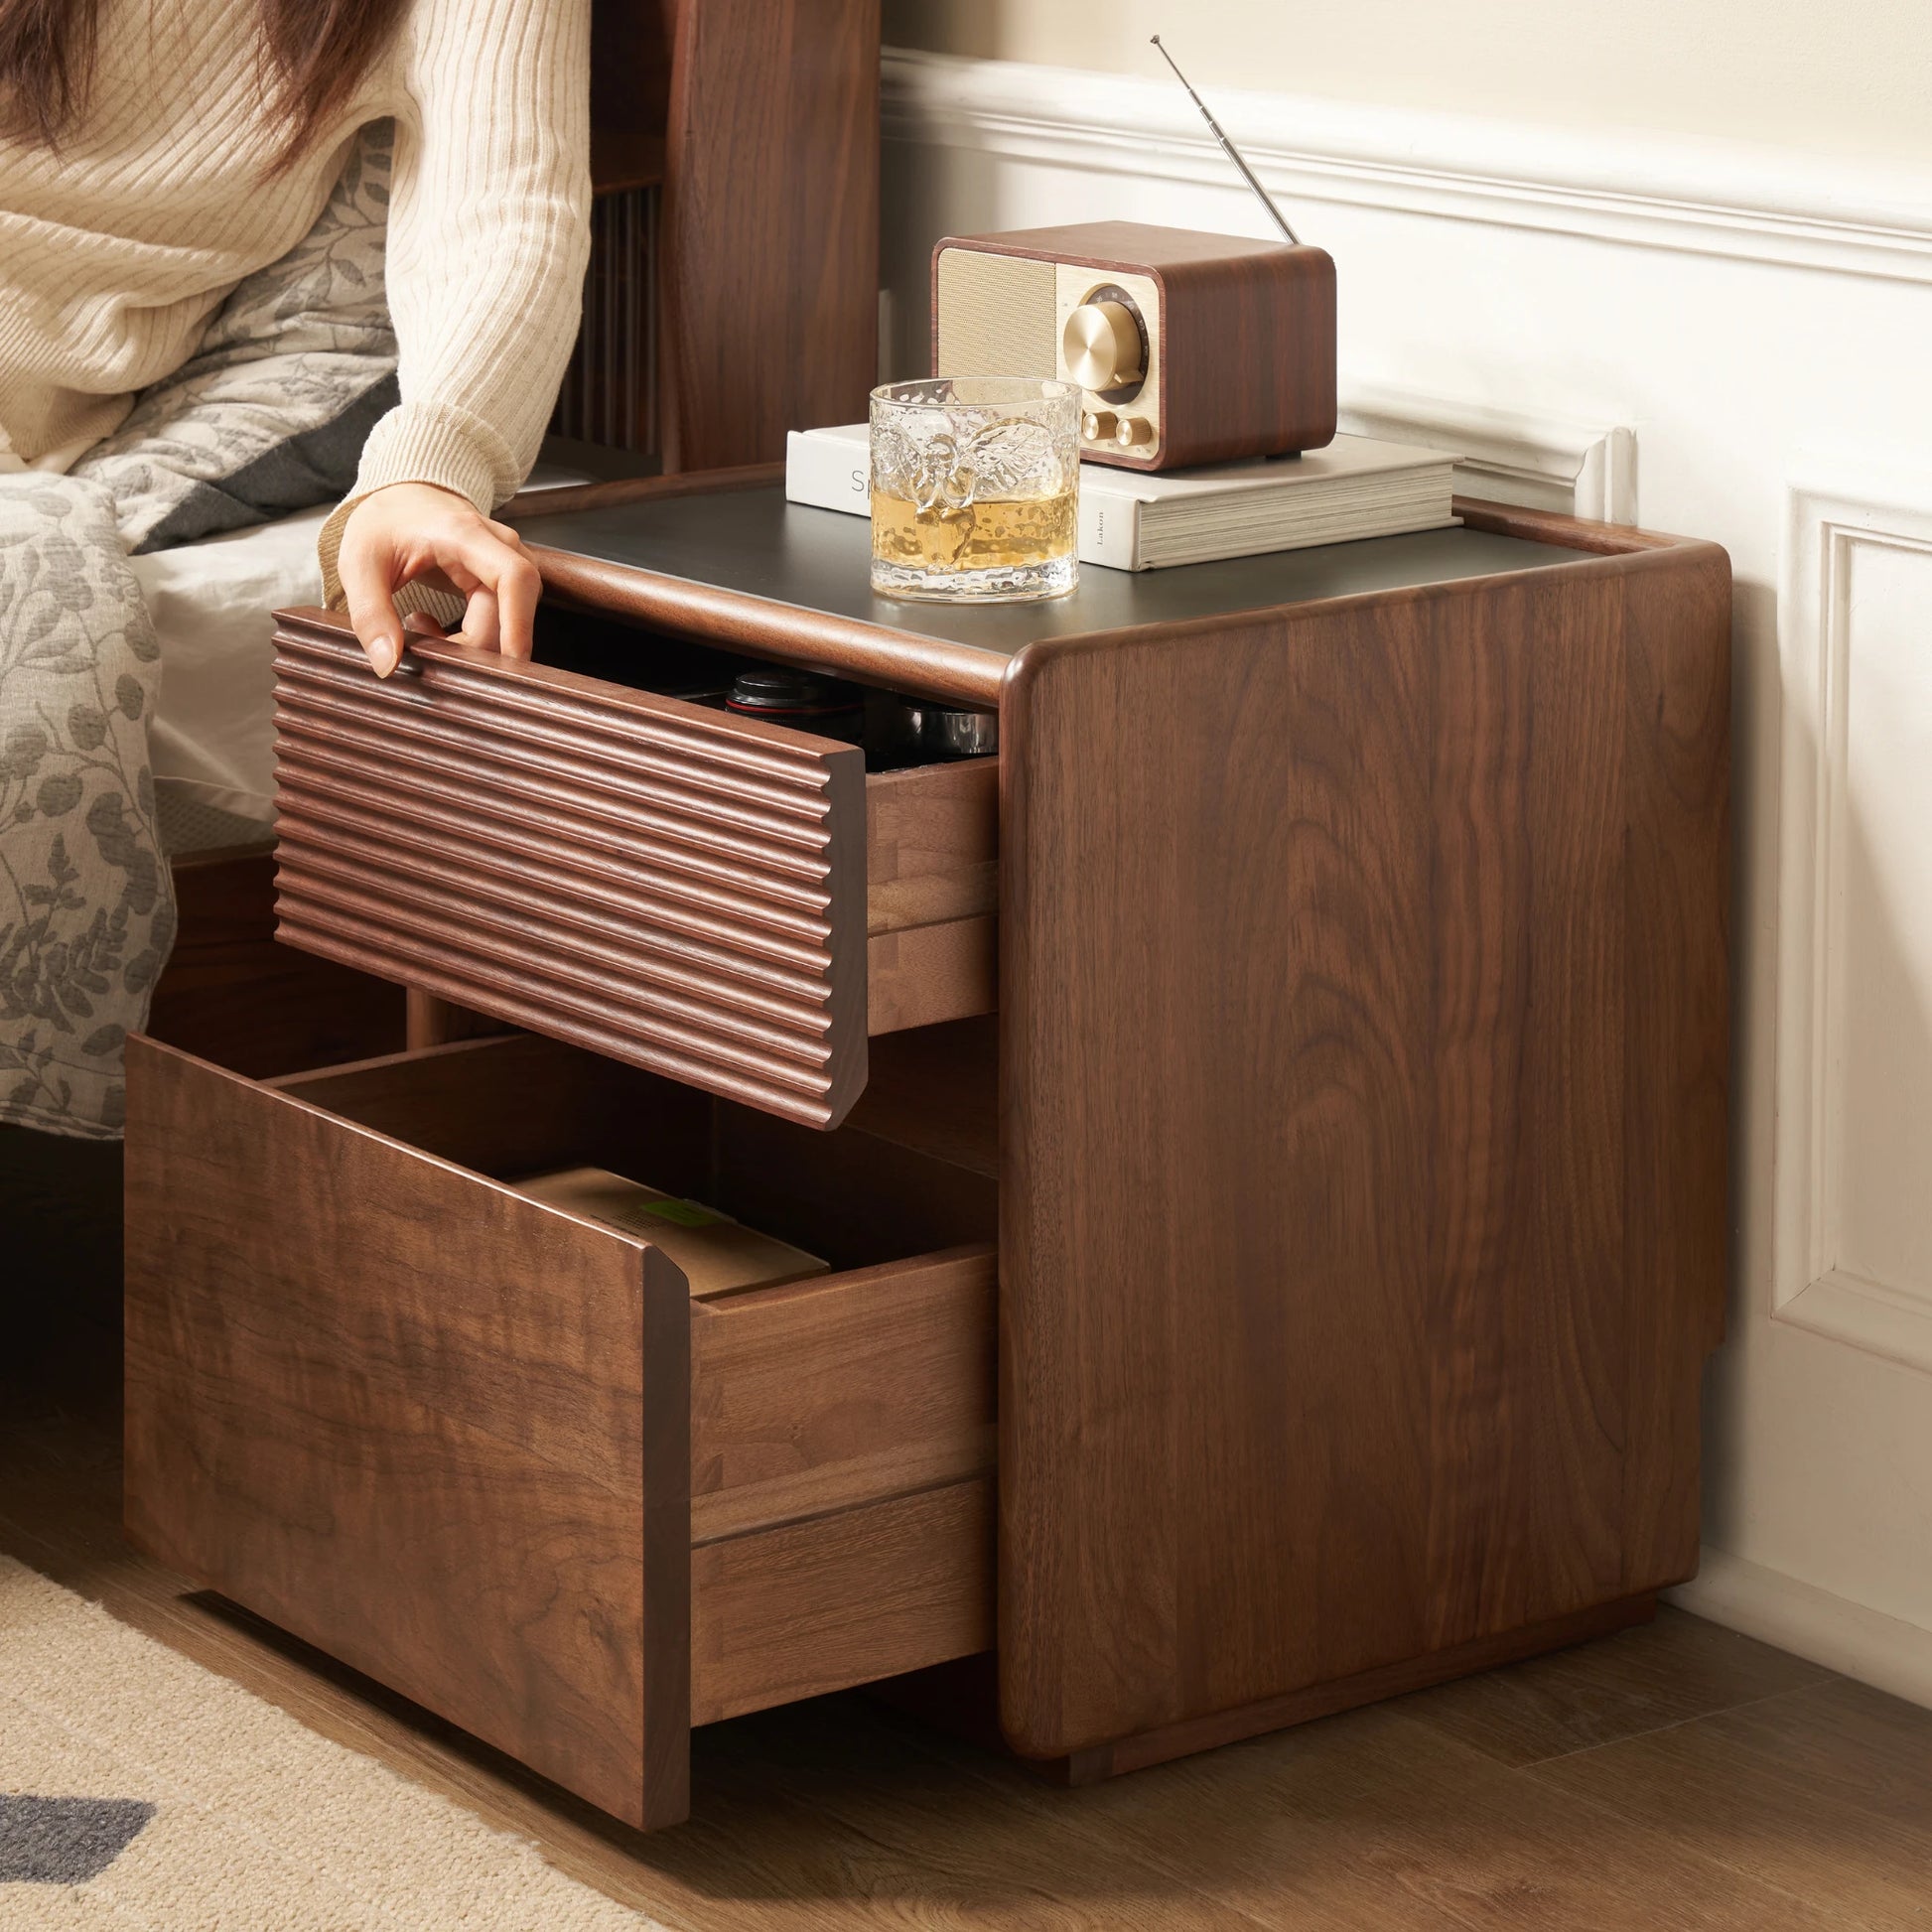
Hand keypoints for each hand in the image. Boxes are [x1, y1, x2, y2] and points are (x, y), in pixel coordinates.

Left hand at [337, 481, 541, 676]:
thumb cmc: (384, 522)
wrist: (400, 498)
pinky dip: (473, 638)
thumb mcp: (359, 564)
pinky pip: (502, 620)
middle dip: (475, 648)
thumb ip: (371, 615)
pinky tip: (438, 629)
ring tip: (424, 632)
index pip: (514, 579)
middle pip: (511, 612)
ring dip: (472, 645)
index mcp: (465, 534)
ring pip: (510, 621)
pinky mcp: (503, 581)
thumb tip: (389, 664)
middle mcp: (499, 547)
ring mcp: (507, 563)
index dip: (519, 625)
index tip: (506, 664)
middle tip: (426, 651)